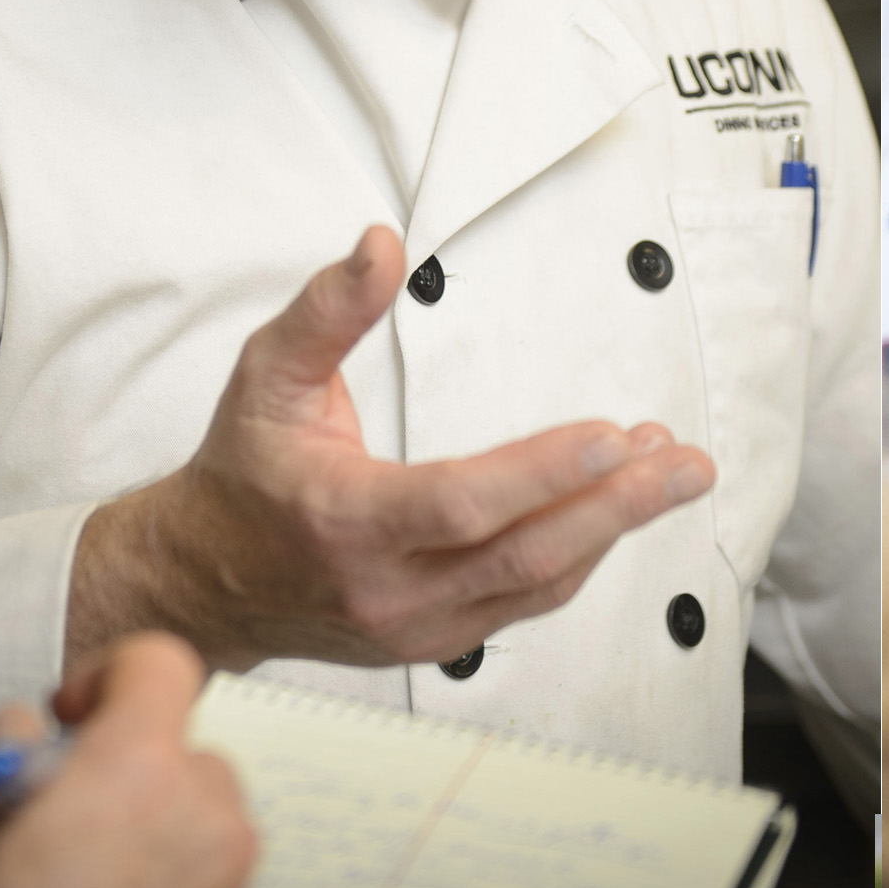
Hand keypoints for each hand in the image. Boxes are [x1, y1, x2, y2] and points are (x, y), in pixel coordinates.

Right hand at [0, 633, 259, 887]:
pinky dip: (166, 871)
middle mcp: (203, 817)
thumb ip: (5, 750)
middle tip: (60, 806)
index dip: (110, 674)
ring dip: (149, 819)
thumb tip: (31, 733)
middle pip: (185, 746)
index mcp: (136, 770)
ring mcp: (228, 877)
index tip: (71, 715)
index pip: (161, 663)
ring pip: (202, 811)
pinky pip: (208, 869)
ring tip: (80, 869)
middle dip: (127, 762)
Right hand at [68, 223, 711, 672]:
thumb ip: (328, 310)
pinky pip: (524, 603)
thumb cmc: (244, 472)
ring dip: (611, 529)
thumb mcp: (268, 376)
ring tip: (668, 473)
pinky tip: (612, 511)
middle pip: (524, 554)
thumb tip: (380, 244)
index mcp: (344, 520)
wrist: (204, 582)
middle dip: (616, 506)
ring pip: (536, 585)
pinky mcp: (434, 643)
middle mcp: (385, 588)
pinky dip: (577, 556)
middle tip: (683, 463)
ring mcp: (414, 628)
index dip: (544, 472)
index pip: (462, 502)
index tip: (615, 435)